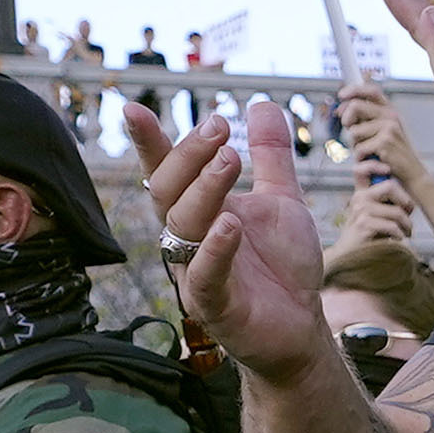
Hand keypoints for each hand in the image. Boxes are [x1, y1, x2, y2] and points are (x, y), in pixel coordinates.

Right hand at [135, 103, 346, 385]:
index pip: (166, 172)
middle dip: (188, 156)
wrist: (300, 329)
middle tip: (219, 127)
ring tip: (230, 159)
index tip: (133, 108)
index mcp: (198, 212)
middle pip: (167, 192)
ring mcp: (196, 273)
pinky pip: (205, 276)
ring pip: (183, 226)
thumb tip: (262, 103)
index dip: (149, 143)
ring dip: (205, 189)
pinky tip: (229, 225)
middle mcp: (187, 239)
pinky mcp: (216, 306)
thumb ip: (271, 157)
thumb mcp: (281, 201)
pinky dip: (215, 249)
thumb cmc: (281, 267)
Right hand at [320, 165, 433, 329]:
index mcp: (361, 193)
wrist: (349, 258)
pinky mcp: (364, 225)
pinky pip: (393, 226)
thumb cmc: (367, 238)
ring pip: (397, 211)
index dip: (375, 164)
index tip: (387, 170)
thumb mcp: (374, 216)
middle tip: (409, 214)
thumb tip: (409, 201)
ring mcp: (361, 211)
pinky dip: (400, 235)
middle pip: (391, 186)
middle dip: (406, 201)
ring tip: (405, 233)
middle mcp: (359, 199)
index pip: (362, 169)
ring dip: (407, 225)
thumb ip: (385, 204)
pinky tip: (397, 240)